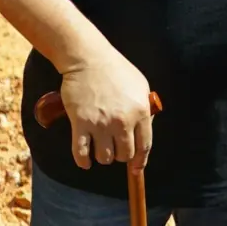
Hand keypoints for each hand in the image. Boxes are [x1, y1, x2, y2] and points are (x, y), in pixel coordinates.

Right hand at [59, 47, 153, 173]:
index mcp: (140, 111)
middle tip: (115, 146)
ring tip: (100, 146)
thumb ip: (145, 109)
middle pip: (124, 155)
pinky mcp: (80, 123)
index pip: (144, 146)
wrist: (88, 58)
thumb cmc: (116, 69)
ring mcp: (100, 124)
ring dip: (103, 155)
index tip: (136, 169)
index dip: (140, 161)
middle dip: (120, 154)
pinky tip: (85, 161)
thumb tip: (144, 131)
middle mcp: (122, 121)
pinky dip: (83, 161)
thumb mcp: (141, 85)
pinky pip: (81, 153)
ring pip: (104, 157)